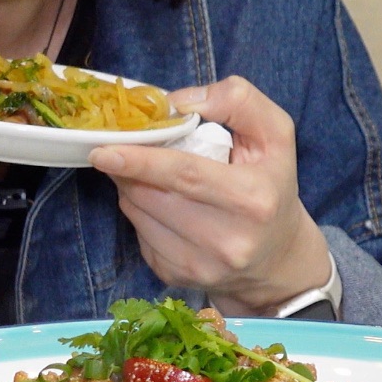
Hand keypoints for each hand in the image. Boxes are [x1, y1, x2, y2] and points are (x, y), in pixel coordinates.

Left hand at [89, 76, 332, 315]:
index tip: (103, 151)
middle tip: (124, 148)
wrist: (278, 258)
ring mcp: (201, 266)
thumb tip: (178, 103)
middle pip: (153, 196)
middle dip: (129, 169)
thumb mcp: (276, 134)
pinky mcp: (179, 279)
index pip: (185, 176)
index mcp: (251, 199)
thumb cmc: (272, 186)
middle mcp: (228, 240)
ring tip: (150, 176)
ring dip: (132, 188)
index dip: (140, 161)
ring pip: (139, 215)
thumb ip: (238, 101)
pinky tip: (162, 207)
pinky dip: (141, 214)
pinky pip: (140, 237)